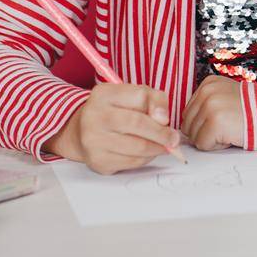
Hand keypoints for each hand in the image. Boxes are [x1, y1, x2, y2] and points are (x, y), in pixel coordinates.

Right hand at [44, 83, 184, 174]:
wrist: (82, 131)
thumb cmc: (115, 111)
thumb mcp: (132, 95)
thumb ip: (154, 99)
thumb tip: (163, 119)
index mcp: (104, 94)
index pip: (140, 96)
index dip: (159, 108)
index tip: (166, 119)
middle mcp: (94, 116)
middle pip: (138, 124)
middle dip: (162, 133)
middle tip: (174, 139)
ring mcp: (93, 140)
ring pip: (138, 147)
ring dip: (157, 148)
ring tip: (164, 146)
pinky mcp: (98, 160)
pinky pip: (131, 162)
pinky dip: (145, 158)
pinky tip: (146, 153)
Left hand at [181, 75, 244, 150]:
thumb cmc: (253, 111)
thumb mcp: (227, 97)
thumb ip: (207, 105)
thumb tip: (186, 127)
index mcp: (208, 84)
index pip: (189, 113)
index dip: (205, 123)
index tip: (224, 119)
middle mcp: (207, 92)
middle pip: (188, 125)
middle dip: (205, 132)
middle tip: (228, 126)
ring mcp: (210, 106)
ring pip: (193, 136)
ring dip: (212, 139)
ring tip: (231, 128)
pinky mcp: (214, 122)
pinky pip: (203, 144)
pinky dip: (217, 146)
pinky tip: (232, 135)